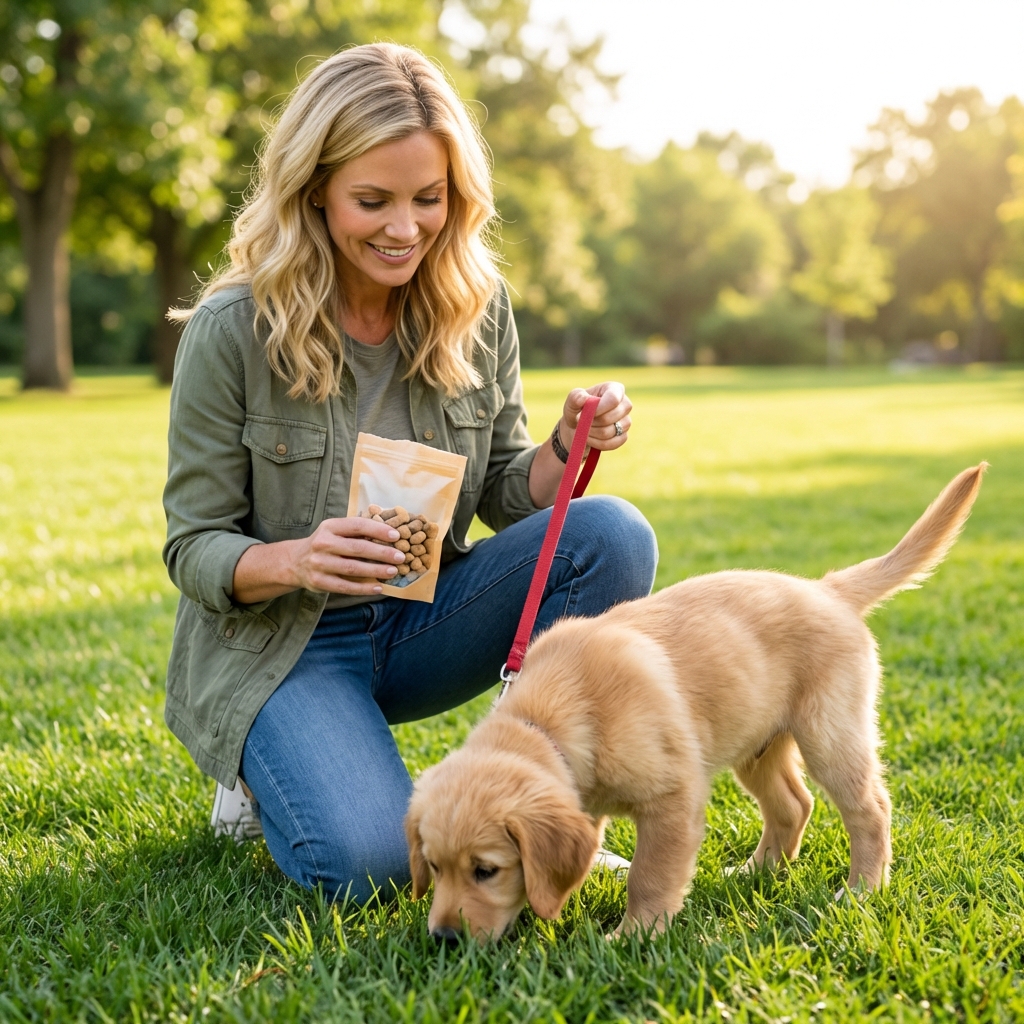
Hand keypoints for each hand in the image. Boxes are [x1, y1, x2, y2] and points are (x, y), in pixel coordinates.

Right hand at [232, 515, 409, 603]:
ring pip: (352, 569)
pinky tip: (378, 587)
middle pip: (357, 548)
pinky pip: (345, 586)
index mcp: (329, 527)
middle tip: (400, 556)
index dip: (377, 530)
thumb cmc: (325, 544)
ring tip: (393, 571)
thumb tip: (390, 533)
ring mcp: (319, 564)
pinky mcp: (319, 582)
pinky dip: (363, 588)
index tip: (396, 536)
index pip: (357, 526)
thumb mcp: (335, 531)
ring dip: (375, 570)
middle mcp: (323, 544)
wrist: (295, 562)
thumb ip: (356, 531)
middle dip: (381, 553)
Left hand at [559, 381, 631, 452]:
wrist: (578, 427)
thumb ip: (576, 397)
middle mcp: (625, 404)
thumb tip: (584, 399)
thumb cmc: (577, 409)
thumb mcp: (572, 400)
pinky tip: (589, 438)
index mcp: (615, 389)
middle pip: (610, 417)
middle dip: (591, 422)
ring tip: (584, 429)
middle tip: (581, 421)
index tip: (585, 414)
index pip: (613, 399)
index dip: (599, 408)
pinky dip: (597, 443)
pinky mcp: (623, 436)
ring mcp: (626, 421)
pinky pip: (612, 443)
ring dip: (592, 433)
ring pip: (610, 431)